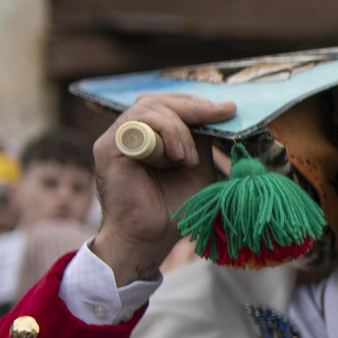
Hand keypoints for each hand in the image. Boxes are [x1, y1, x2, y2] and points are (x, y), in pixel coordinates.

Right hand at [91, 93, 233, 284]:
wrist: (152, 237)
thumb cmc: (174, 208)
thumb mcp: (198, 168)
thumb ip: (201, 141)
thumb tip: (218, 113)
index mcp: (150, 136)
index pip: (170, 105)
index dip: (198, 103)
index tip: (229, 108)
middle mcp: (132, 133)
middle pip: (159, 100)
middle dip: (193, 106)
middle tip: (219, 114)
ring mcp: (117, 137)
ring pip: (150, 107)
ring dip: (180, 128)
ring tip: (190, 158)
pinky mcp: (108, 146)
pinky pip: (138, 122)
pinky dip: (166, 133)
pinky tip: (179, 156)